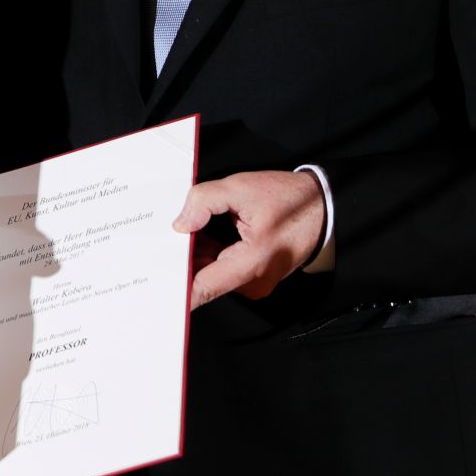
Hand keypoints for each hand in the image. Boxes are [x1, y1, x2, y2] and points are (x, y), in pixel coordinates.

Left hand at [173, 170, 325, 308]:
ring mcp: (257, 283)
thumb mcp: (241, 188)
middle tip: (158, 242)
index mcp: (253, 263)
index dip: (175, 287)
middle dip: (182, 261)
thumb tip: (180, 223)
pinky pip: (224, 270)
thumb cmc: (290, 199)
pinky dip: (211, 255)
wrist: (324, 207)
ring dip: (196, 256)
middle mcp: (254, 282)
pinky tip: (202, 235)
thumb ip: (205, 200)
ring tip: (183, 232)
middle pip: (204, 279)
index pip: (203, 288)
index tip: (152, 284)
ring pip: (212, 275)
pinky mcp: (257, 277)